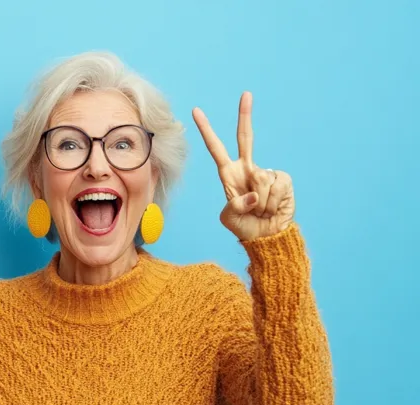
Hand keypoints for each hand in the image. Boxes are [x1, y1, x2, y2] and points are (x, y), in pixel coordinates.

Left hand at [193, 92, 294, 241]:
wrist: (267, 237)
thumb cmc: (244, 227)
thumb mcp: (230, 219)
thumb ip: (235, 206)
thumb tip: (253, 194)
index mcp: (229, 174)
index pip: (216, 148)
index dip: (206, 131)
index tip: (196, 111)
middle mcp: (247, 168)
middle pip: (245, 137)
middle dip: (245, 115)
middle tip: (245, 94)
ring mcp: (266, 172)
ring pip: (260, 178)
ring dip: (260, 202)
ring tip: (260, 210)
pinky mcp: (283, 179)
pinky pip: (275, 186)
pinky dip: (273, 202)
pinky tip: (273, 207)